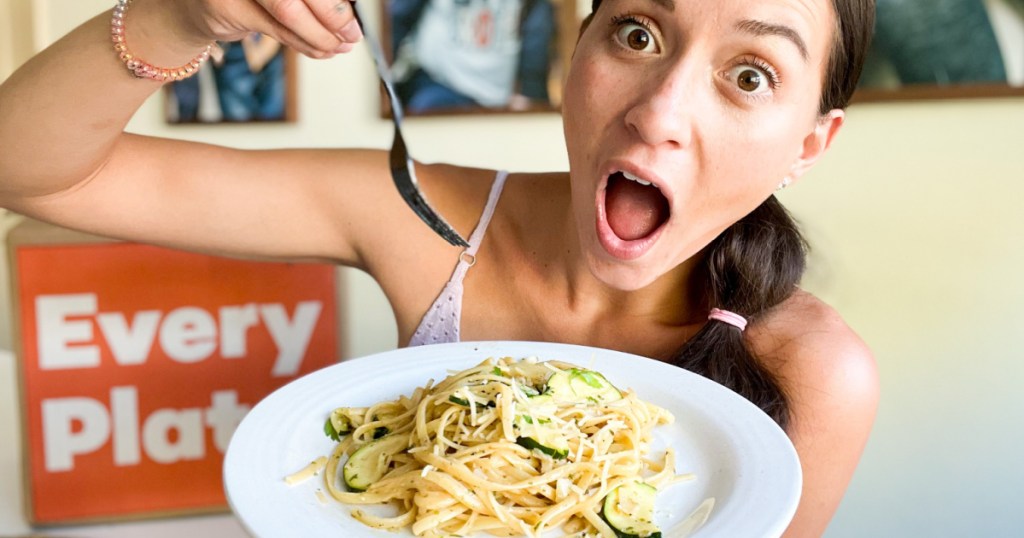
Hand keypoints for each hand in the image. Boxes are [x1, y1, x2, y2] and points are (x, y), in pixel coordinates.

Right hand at [182, 0, 362, 57]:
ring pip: (289, 11)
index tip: (356, 13)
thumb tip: (349, 11)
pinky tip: (323, 51)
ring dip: (322, 36)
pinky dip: (306, 44)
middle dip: (334, 15)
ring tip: (341, 46)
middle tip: (352, 33)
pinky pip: (277, 30)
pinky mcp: (226, 7)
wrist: (195, 5)